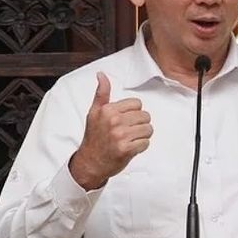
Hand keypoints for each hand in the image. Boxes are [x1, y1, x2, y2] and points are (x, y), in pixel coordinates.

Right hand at [69, 72, 152, 189]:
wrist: (90, 162)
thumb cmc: (94, 137)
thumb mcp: (94, 112)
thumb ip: (102, 93)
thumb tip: (101, 74)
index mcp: (108, 110)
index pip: (137, 104)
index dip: (134, 112)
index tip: (125, 119)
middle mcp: (114, 121)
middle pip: (145, 116)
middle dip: (139, 124)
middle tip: (128, 131)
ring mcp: (120, 136)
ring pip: (148, 129)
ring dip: (142, 135)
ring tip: (130, 139)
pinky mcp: (126, 150)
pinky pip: (146, 143)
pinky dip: (141, 146)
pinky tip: (130, 147)